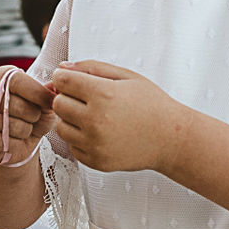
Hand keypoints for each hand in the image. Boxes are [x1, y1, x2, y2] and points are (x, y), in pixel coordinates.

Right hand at [0, 67, 58, 164]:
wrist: (20, 144)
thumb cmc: (33, 118)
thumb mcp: (45, 104)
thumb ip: (49, 93)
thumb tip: (54, 86)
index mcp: (0, 77)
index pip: (17, 80)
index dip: (38, 92)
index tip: (50, 102)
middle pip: (15, 104)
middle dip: (33, 115)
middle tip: (32, 118)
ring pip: (8, 125)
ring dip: (25, 131)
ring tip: (23, 130)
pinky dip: (12, 144)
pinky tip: (11, 142)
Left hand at [49, 60, 180, 173]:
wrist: (171, 138)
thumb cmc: (152, 104)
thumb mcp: (126, 76)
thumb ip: (92, 68)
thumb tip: (62, 67)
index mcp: (103, 95)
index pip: (62, 80)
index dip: (65, 77)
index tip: (73, 80)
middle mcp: (95, 121)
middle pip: (57, 104)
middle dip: (67, 97)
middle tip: (85, 98)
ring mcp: (94, 144)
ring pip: (61, 127)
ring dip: (71, 120)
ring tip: (92, 116)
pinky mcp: (96, 161)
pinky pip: (72, 146)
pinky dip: (80, 139)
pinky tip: (99, 133)